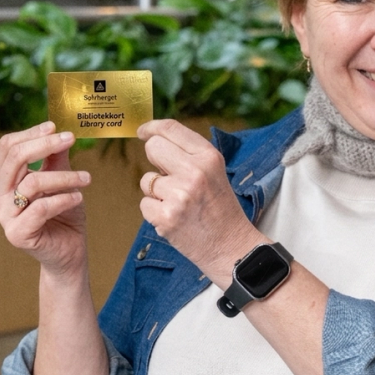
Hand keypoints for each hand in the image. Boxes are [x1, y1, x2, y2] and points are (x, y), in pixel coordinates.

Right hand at [0, 121, 90, 278]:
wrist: (70, 252)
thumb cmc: (65, 214)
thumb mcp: (63, 181)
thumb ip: (57, 159)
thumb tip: (61, 131)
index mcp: (6, 180)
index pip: (8, 147)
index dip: (31, 133)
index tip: (56, 126)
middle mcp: (0, 196)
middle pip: (14, 159)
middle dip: (44, 145)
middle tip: (70, 139)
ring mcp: (6, 216)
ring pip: (32, 183)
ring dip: (64, 177)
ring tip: (86, 178)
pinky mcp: (17, 234)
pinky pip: (40, 208)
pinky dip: (63, 199)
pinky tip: (79, 197)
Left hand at [137, 119, 261, 279]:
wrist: (231, 247)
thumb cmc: (221, 209)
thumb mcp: (215, 172)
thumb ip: (189, 154)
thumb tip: (154, 138)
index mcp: (209, 157)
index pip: (171, 129)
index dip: (152, 127)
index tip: (143, 131)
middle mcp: (194, 172)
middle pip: (153, 148)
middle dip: (154, 159)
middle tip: (167, 175)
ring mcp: (179, 195)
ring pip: (146, 180)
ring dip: (157, 191)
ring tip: (179, 204)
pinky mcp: (166, 217)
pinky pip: (144, 204)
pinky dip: (155, 211)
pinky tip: (174, 218)